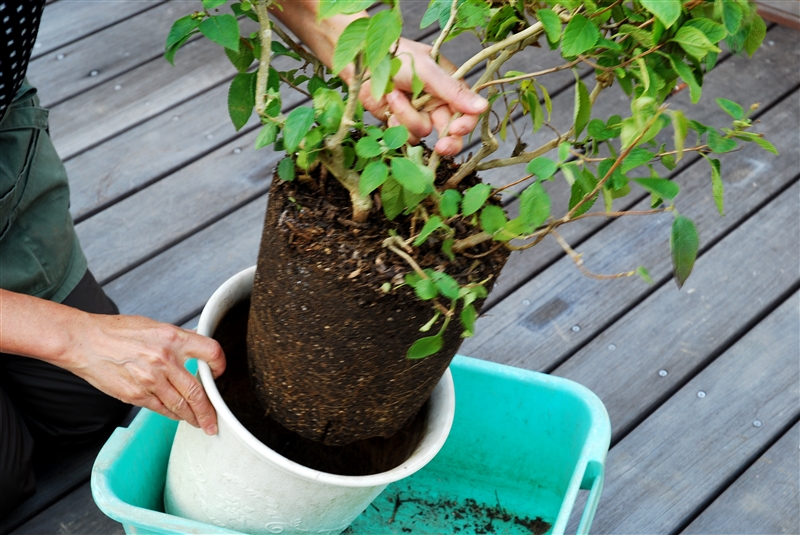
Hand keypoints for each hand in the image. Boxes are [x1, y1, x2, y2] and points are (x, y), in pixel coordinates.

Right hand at [63, 313, 225, 434]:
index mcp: (172, 338)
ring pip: (181, 406)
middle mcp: (164, 359)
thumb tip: (200, 344)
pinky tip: (179, 417)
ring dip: (193, 418)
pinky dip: (173, 415)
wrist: (84, 342)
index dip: (220, 364)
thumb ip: (178, 338)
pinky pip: (161, 409)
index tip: (219, 373)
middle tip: (215, 421)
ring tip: (200, 424)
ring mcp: (150, 379)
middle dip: (210, 411)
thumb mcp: (154, 326)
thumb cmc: (118, 332)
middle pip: (198, 391)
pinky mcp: (136, 394)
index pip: (211, 352)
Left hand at [357, 38, 488, 155]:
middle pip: (450, 133)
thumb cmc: (396, 57)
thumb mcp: (428, 72)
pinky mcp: (400, 123)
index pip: (467, 112)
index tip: (456, 130)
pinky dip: (396, 124)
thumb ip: (454, 92)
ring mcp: (418, 114)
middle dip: (446, 142)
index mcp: (448, 87)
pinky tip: (387, 106)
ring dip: (407, 118)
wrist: (362, 62)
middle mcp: (436, 103)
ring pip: (423, 132)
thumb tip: (483, 107)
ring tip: (394, 95)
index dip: (464, 125)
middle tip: (441, 148)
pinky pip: (405, 135)